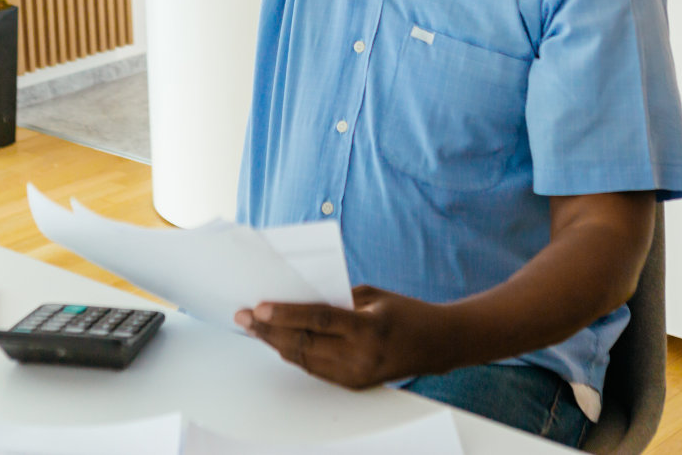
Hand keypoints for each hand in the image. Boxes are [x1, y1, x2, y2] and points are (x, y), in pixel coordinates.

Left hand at [234, 285, 445, 388]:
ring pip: (305, 361)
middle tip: (244, 316)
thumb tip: (297, 299)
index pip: (318, 321)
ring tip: (253, 328)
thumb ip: (336, 299)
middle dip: (269, 330)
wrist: (437, 344)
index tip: (259, 307)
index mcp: (368, 329)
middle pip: (304, 344)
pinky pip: (316, 370)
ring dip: (276, 343)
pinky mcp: (354, 385)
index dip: (285, 314)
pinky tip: (278, 342)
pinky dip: (294, 355)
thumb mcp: (373, 296)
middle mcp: (361, 357)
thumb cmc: (406, 312)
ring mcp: (357, 376)